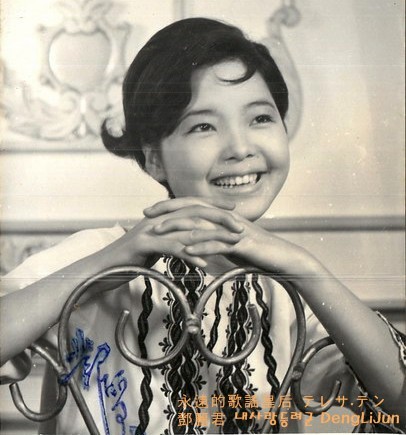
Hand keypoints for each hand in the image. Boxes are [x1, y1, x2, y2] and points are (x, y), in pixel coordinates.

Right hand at [101, 197, 243, 268]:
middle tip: (240, 225)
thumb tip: (189, 242)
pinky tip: (204, 263)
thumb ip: (170, 240)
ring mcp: (150, 230)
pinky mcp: (143, 244)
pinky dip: (189, 254)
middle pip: (193, 212)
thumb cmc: (130, 260)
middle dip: (220, 217)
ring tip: (231, 243)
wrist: (102, 269)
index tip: (234, 208)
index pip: (191, 205)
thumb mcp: (154, 246)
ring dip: (212, 237)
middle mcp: (157, 219)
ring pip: (186, 229)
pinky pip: (170, 248)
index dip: (213, 205)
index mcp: (161, 217)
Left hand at [152, 206, 315, 279]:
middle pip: (192, 208)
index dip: (169, 206)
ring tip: (158, 232)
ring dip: (178, 228)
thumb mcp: (228, 242)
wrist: (281, 257)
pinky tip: (187, 252)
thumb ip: (211, 238)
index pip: (191, 205)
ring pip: (202, 224)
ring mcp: (233, 229)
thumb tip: (192, 242)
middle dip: (167, 211)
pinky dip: (202, 247)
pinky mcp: (242, 243)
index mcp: (220, 216)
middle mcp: (225, 218)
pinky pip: (219, 244)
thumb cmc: (254, 251)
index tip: (149, 211)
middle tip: (145, 216)